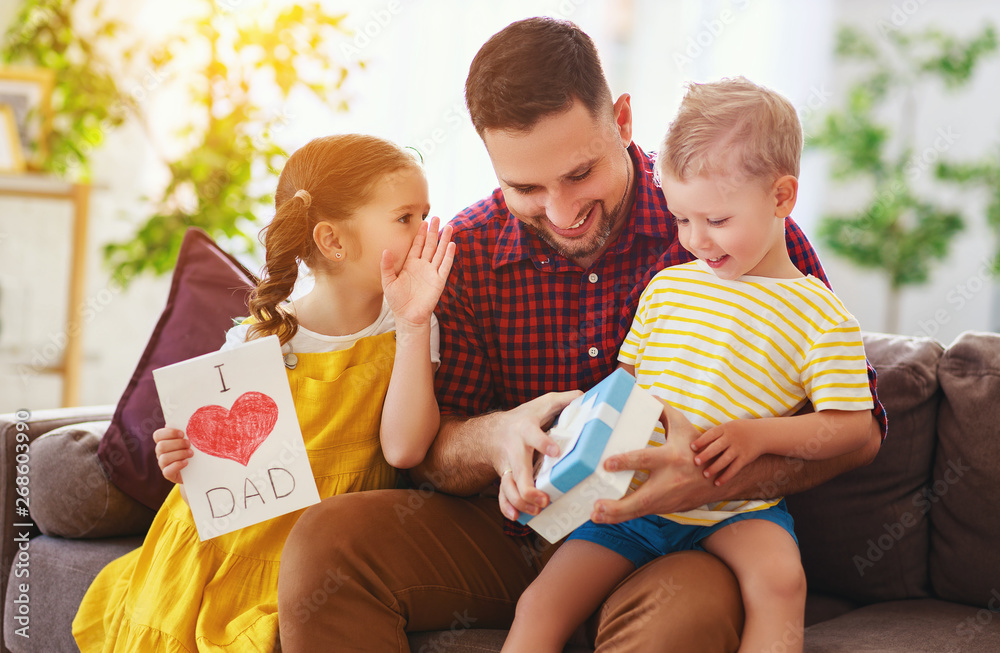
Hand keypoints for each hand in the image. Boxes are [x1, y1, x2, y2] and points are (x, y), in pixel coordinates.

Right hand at [153, 427, 192, 483]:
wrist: (196, 470)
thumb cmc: (192, 450)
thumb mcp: (189, 440)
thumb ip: (185, 431)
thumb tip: (180, 421)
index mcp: (163, 442)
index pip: (157, 435)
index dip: (168, 433)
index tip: (182, 433)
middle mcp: (160, 453)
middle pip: (161, 446)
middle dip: (177, 444)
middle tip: (189, 444)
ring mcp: (163, 464)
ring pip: (164, 458)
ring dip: (179, 454)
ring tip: (191, 453)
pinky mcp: (168, 474)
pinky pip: (167, 471)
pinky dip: (177, 465)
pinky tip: (186, 462)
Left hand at [381, 216, 455, 329]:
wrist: (408, 317)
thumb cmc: (397, 301)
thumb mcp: (388, 282)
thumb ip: (386, 266)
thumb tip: (386, 250)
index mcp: (411, 264)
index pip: (417, 245)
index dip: (420, 234)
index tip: (424, 221)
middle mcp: (423, 266)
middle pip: (430, 245)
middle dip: (433, 231)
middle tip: (437, 217)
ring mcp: (432, 273)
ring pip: (440, 252)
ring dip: (444, 240)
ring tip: (449, 226)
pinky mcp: (439, 281)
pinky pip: (445, 266)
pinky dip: (449, 255)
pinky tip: (452, 245)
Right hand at [494, 390, 582, 521]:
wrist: (493, 432)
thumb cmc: (525, 418)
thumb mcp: (544, 403)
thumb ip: (565, 400)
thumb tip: (589, 396)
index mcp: (525, 430)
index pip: (533, 435)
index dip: (543, 443)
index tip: (555, 451)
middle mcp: (515, 450)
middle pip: (518, 471)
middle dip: (528, 488)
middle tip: (544, 499)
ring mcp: (508, 467)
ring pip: (509, 487)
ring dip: (521, 502)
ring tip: (537, 510)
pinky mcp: (505, 478)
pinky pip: (503, 495)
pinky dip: (507, 507)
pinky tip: (517, 517)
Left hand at [592, 401, 713, 523]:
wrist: (718, 478)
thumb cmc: (696, 448)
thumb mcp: (683, 427)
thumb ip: (664, 411)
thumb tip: (646, 396)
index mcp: (670, 458)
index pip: (646, 459)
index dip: (626, 462)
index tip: (607, 464)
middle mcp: (669, 481)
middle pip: (642, 498)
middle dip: (619, 505)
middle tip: (597, 506)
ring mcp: (667, 498)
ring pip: (640, 511)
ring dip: (617, 516)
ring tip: (595, 516)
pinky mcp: (665, 508)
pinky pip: (642, 513)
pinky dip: (624, 517)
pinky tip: (606, 518)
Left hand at [691, 420, 761, 485]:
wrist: (762, 433)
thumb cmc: (738, 430)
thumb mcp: (728, 427)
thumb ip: (715, 434)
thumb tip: (695, 444)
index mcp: (725, 429)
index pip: (711, 434)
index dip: (701, 441)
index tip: (692, 447)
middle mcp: (732, 439)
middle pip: (717, 447)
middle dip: (706, 455)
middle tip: (696, 462)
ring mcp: (739, 449)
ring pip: (725, 460)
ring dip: (715, 468)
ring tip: (705, 474)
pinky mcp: (745, 458)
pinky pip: (734, 469)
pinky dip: (726, 476)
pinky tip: (717, 483)